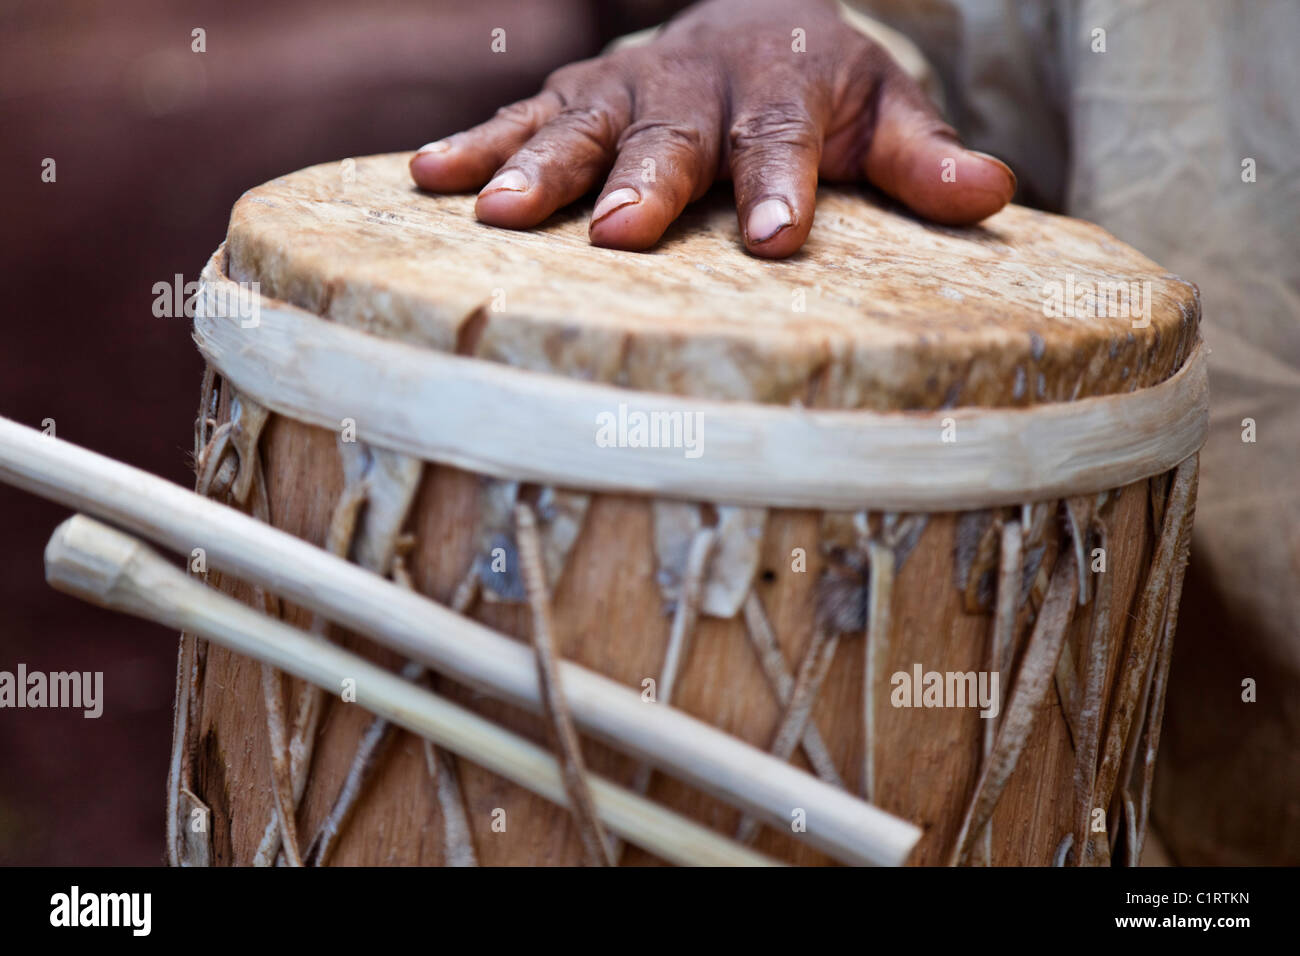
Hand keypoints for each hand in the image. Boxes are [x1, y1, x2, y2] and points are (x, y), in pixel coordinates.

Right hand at [410, 0, 1015, 257]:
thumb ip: (927, 158)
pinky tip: (426, 178)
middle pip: (669, 134)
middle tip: (620, 236)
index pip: (784, 139)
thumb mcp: (884, 112)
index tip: (776, 242)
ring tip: (495, 216)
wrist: (754, 16)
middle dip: (644, 183)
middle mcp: (697, 81)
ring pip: (580, 123)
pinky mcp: (576, 93)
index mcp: (783, 88)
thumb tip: (997, 194)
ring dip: (538, 168)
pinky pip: (519, 115)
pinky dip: (476, 143)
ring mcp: (627, 84)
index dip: (781, 188)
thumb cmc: (824, 89)